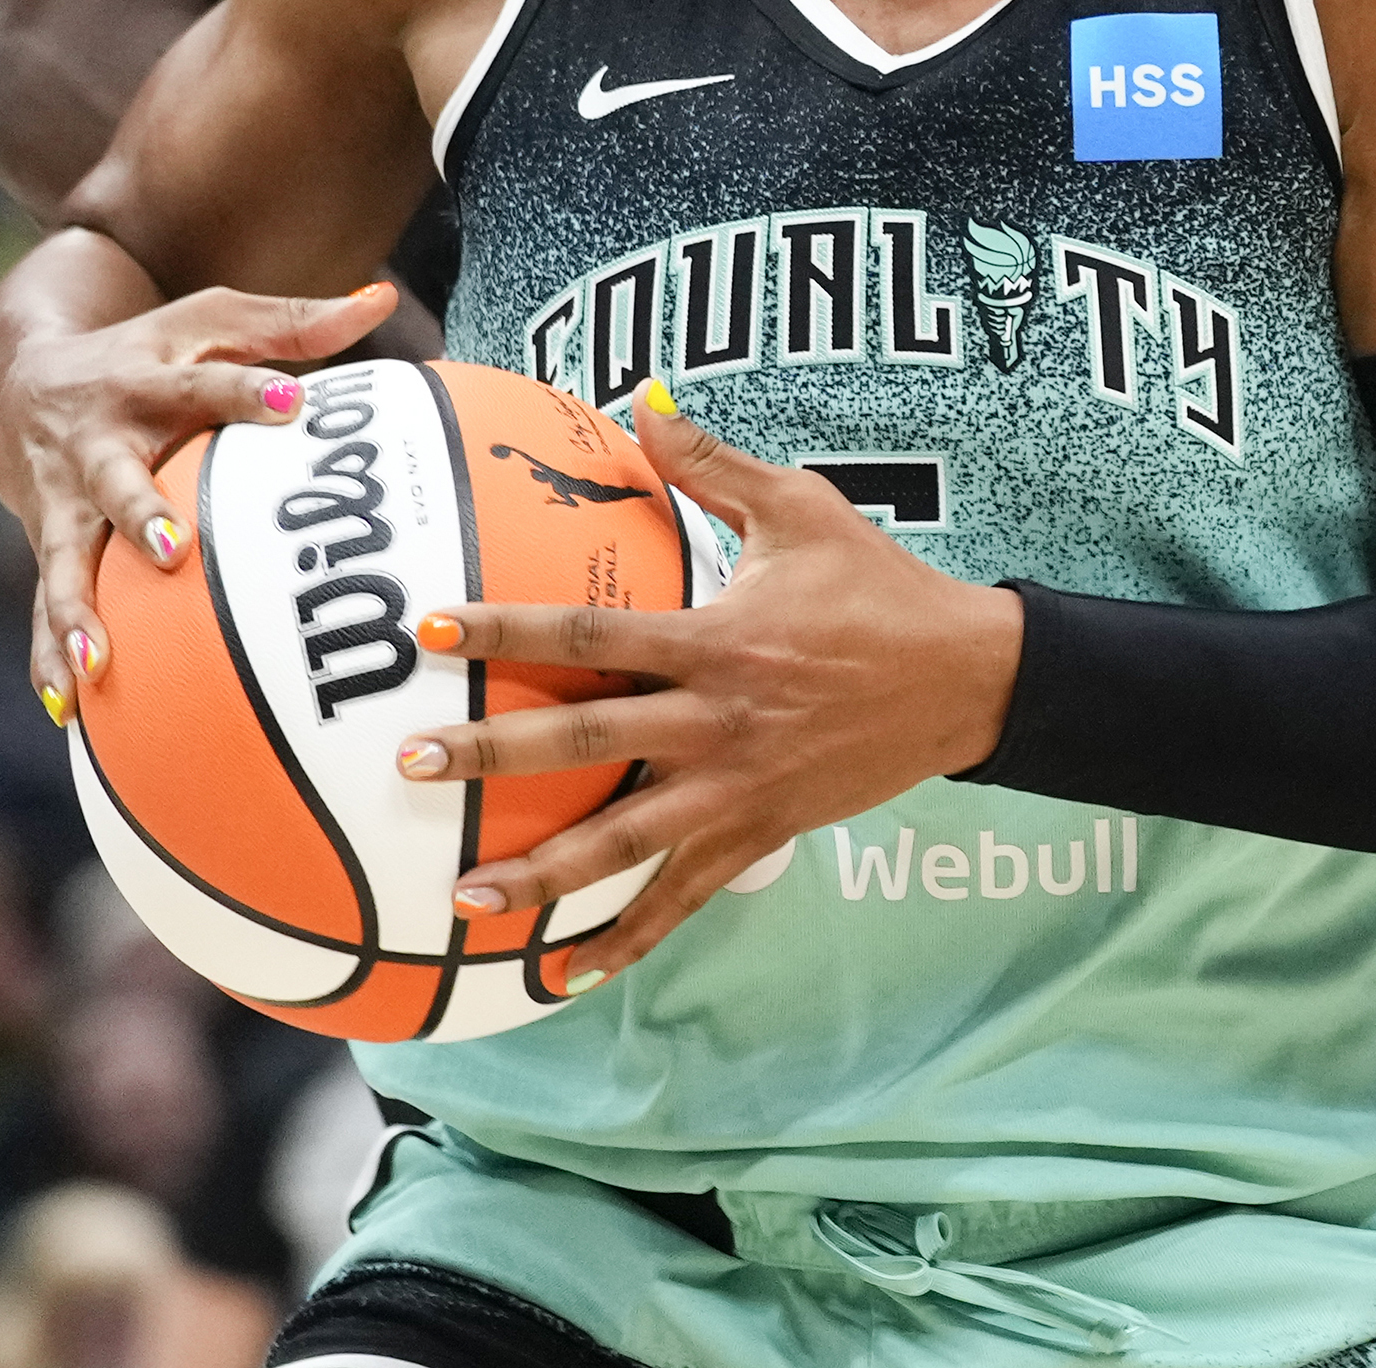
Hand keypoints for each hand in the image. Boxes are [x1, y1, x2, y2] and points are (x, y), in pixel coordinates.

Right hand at [0, 275, 396, 724]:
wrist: (24, 383)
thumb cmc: (149, 353)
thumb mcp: (215, 319)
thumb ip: (297, 321)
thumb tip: (383, 297)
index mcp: (151, 383)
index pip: (205, 382)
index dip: (245, 389)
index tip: (290, 400)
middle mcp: (100, 444)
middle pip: (117, 480)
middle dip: (140, 514)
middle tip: (173, 551)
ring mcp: (65, 502)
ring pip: (65, 560)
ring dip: (77, 612)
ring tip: (96, 663)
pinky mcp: (49, 545)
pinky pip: (43, 606)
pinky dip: (49, 656)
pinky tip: (68, 708)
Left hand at [394, 390, 1024, 983]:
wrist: (964, 677)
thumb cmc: (878, 585)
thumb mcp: (800, 508)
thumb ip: (712, 464)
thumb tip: (641, 401)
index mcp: (715, 639)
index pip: (591, 631)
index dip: (507, 628)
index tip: (434, 630)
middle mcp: (715, 720)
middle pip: (584, 742)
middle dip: (491, 756)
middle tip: (411, 765)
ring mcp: (737, 787)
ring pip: (622, 842)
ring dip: (540, 875)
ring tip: (463, 900)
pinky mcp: (762, 831)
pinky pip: (684, 895)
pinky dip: (628, 939)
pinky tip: (570, 974)